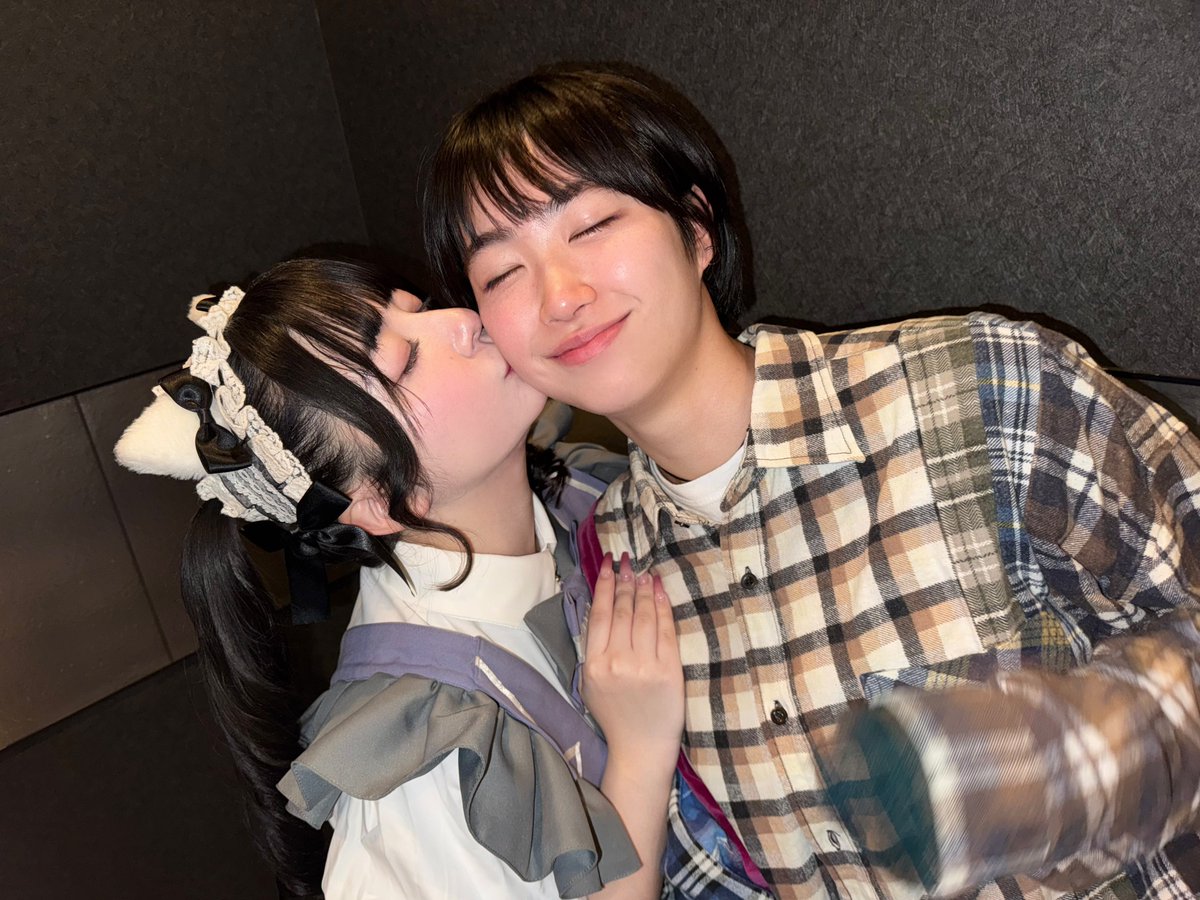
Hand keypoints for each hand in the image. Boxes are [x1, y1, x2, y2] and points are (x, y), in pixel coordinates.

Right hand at [582, 552, 683, 763]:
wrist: (640, 747)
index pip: (600, 614)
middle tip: (627, 561)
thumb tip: (602, 607)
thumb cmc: (614, 714)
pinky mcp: (668, 670)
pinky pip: (665, 630)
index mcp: (594, 665)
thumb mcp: (591, 683)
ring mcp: (644, 666)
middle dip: (625, 581)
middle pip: (622, 611)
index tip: (608, 565)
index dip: (605, 585)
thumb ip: (595, 648)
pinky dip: (662, 607)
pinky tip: (659, 591)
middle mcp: (617, 662)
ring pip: (643, 616)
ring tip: (643, 572)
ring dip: (643, 589)